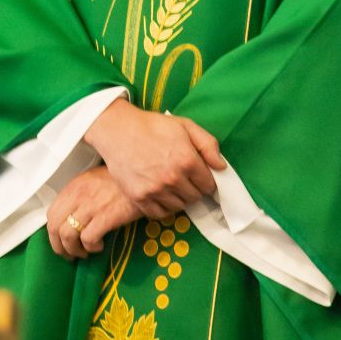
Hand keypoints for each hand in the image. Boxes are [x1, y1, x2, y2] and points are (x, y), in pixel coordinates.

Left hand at [47, 166, 142, 260]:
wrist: (143, 179)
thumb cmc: (121, 182)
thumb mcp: (94, 180)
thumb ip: (79, 195)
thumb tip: (71, 216)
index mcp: (74, 187)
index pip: (51, 213)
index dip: (53, 233)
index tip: (60, 242)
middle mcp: (78, 196)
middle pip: (55, 227)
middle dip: (59, 246)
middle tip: (69, 255)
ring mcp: (90, 207)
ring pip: (68, 235)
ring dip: (74, 250)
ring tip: (84, 253)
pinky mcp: (105, 217)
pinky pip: (88, 239)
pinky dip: (91, 247)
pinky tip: (99, 246)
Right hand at [83, 98, 225, 218]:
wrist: (118, 131)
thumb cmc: (153, 126)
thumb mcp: (185, 126)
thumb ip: (208, 145)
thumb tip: (221, 167)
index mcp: (187, 160)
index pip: (209, 185)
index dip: (208, 181)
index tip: (201, 178)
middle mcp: (173, 178)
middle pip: (195, 197)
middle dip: (194, 189)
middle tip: (186, 179)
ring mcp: (155, 190)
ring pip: (179, 206)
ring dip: (180, 198)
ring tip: (172, 185)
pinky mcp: (139, 198)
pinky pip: (160, 214)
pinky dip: (163, 207)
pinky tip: (161, 195)